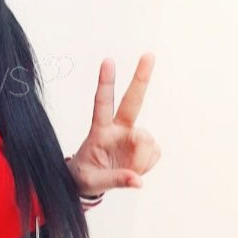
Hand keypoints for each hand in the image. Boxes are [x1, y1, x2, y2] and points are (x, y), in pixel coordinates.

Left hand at [68, 53, 160, 195]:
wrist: (88, 183)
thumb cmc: (83, 176)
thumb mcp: (91, 182)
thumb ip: (114, 180)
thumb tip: (138, 181)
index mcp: (99, 130)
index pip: (102, 103)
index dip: (105, 83)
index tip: (108, 61)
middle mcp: (118, 128)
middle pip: (132, 100)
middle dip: (141, 78)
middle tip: (149, 54)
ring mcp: (132, 136)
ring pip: (148, 140)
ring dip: (141, 160)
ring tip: (127, 172)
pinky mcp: (143, 147)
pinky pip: (154, 154)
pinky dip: (146, 165)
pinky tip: (134, 169)